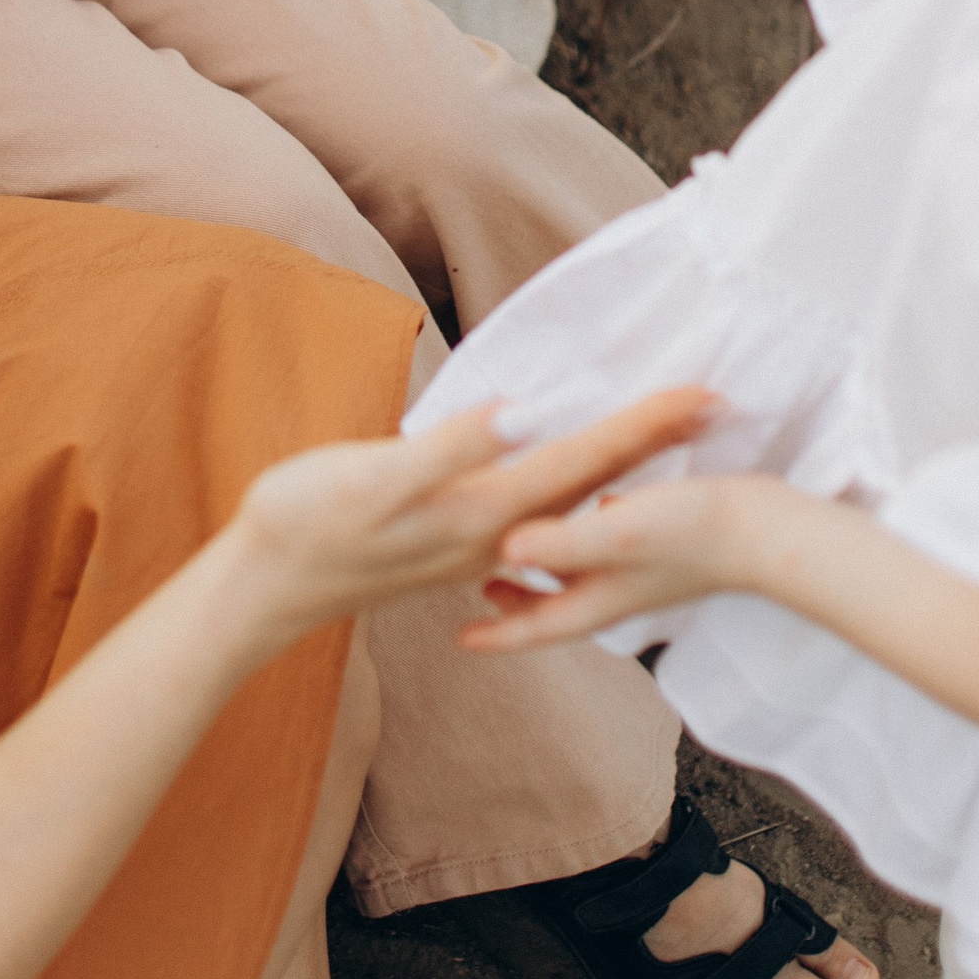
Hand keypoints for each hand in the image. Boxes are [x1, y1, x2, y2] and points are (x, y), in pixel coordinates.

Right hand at [228, 387, 710, 637]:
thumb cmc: (303, 523)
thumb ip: (446, 450)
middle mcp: (494, 536)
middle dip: (655, 441)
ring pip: (572, 502)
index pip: (582, 461)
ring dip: (623, 464)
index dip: (643, 425)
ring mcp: (477, 547)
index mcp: (481, 512)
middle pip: (593, 482)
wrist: (265, 585)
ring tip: (666, 434)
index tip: (699, 393)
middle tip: (713, 403)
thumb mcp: (368, 480)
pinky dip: (575, 490)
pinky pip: (541, 516)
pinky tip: (582, 486)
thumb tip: (517, 416)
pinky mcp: (457, 545)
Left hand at [459, 432, 765, 650]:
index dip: (498, 635)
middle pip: (557, 608)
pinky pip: (610, 551)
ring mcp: (646, 572)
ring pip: (584, 578)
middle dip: (520, 606)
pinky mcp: (666, 547)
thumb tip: (500, 554)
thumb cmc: (691, 532)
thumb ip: (561, 543)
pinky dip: (585, 542)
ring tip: (526, 555)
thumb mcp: (615, 532)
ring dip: (550, 572)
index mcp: (600, 599)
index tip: (460, 641)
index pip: (538, 627)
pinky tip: (590, 509)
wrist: (766, 530)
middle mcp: (620, 592)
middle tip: (482, 596)